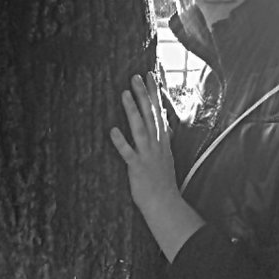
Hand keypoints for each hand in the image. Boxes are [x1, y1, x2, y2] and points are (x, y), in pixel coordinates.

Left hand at [110, 72, 178, 212]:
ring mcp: (147, 155)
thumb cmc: (163, 181)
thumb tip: (165, 123)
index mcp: (162, 140)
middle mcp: (156, 144)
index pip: (159, 110)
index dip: (154, 92)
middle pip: (150, 115)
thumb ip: (164, 138)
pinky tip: (112, 130)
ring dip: (132, 111)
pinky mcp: (137, 168)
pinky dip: (121, 142)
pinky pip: (128, 153)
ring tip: (125, 94)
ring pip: (140, 128)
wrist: (165, 204)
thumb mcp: (166, 155)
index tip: (150, 75)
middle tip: (135, 77)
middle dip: (143, 95)